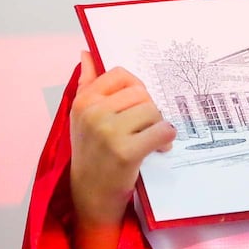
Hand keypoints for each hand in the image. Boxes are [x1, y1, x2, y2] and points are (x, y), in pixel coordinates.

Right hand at [70, 51, 175, 230]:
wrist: (90, 194)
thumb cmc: (91, 152)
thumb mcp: (82, 117)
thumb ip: (87, 83)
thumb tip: (86, 53)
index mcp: (83, 101)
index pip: (121, 74)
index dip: (136, 89)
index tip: (135, 106)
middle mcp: (93, 113)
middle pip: (141, 93)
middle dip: (148, 110)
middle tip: (144, 128)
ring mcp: (108, 132)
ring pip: (153, 111)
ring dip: (158, 126)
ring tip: (150, 140)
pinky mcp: (125, 151)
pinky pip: (162, 130)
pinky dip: (166, 139)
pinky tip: (158, 148)